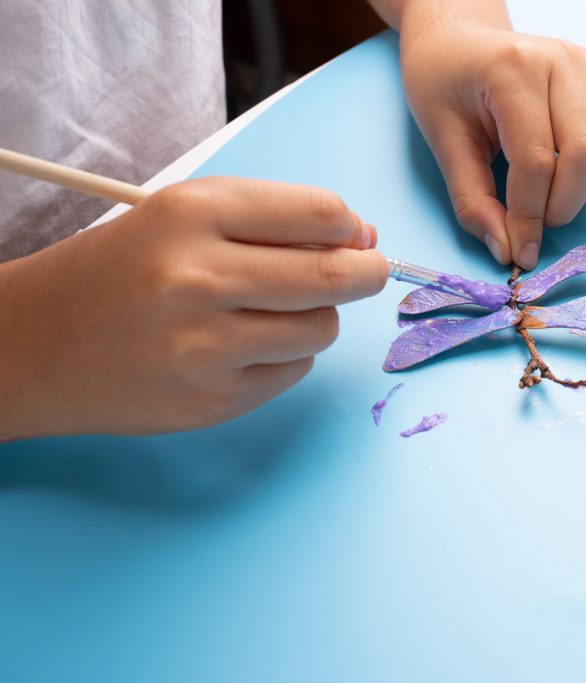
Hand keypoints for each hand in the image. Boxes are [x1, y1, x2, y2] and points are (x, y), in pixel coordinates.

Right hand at [0, 177, 386, 439]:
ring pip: (322, 328)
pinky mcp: (212, 401)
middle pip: (335, 276)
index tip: (354, 235)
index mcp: (191, 214)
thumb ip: (270, 219)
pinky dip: (286, 355)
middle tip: (366, 271)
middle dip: (366, 272)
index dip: (350, 226)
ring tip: (276, 310)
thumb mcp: (181, 217)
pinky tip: (244, 345)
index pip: (318, 213)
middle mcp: (198, 279)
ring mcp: (205, 348)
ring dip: (317, 317)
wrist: (33, 345)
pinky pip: (293, 371)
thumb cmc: (117, 271)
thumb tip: (362, 237)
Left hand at [399, 24, 585, 268]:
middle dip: (562, 204)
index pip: (535, 160)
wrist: (457, 40)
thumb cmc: (445, 84)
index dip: (530, 218)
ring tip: (561, 180)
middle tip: (537, 219)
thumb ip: (473, 200)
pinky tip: (580, 162)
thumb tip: (507, 250)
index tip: (520, 252)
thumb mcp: (443, 141)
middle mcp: (562, 61)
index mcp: (514, 70)